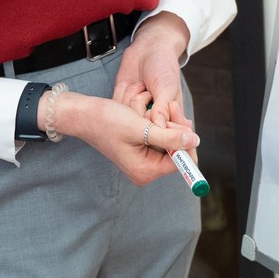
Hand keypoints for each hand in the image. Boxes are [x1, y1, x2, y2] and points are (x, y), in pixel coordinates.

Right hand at [52, 91, 198, 186]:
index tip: (183, 119)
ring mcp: (142, 160)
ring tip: (148, 107)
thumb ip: (169, 136)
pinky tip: (142, 111)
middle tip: (168, 106)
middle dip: (173, 127)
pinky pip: (157, 135)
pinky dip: (154, 121)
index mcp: (145, 171)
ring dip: (163, 121)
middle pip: (176, 150)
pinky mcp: (140, 149)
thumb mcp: (140, 127)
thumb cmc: (106, 120)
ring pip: (167, 139)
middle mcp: (145, 170)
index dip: (186, 140)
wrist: (83, 114)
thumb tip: (195, 141)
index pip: (180, 161)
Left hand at [113, 12, 190, 126]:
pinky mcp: (122, 107)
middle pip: (144, 134)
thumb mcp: (167, 88)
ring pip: (129, 121)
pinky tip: (131, 84)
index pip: (168, 140)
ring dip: (134, 100)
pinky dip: (123, 94)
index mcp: (172, 119)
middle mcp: (154, 121)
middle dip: (143, 114)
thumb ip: (163, 110)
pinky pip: (118, 109)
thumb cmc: (163, 67)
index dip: (161, 135)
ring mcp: (137, 115)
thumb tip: (159, 130)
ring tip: (142, 85)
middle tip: (149, 95)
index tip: (156, 119)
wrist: (147, 49)